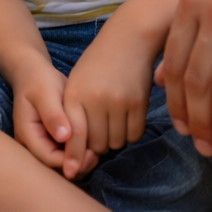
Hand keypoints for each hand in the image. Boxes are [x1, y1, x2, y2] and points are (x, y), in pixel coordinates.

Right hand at [10, 57, 96, 176]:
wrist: (35, 76)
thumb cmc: (39, 81)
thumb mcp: (45, 93)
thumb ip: (53, 114)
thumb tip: (63, 137)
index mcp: (27, 135)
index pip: (48, 159)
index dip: (70, 160)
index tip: (90, 151)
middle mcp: (32, 146)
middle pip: (54, 169)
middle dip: (77, 165)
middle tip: (96, 154)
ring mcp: (41, 147)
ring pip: (61, 167)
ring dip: (79, 163)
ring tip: (96, 150)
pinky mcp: (51, 144)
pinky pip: (65, 158)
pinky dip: (78, 156)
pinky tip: (90, 146)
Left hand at [62, 28, 154, 176]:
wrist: (128, 39)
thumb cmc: (97, 63)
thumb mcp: (77, 82)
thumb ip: (73, 113)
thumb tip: (73, 148)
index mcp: (75, 94)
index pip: (74, 135)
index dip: (73, 157)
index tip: (71, 172)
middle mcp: (96, 100)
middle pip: (96, 144)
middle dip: (96, 145)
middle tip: (99, 131)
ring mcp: (119, 102)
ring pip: (116, 142)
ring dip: (114, 139)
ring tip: (112, 121)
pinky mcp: (139, 103)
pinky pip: (134, 134)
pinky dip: (129, 133)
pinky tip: (126, 118)